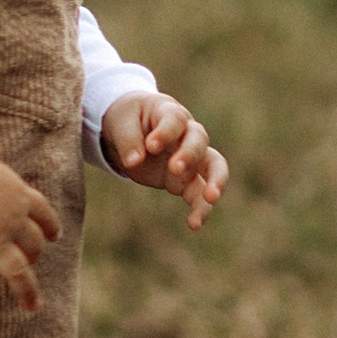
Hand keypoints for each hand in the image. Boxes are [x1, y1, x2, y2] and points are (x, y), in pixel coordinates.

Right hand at [0, 147, 61, 317]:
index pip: (43, 212)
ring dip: (27, 289)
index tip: (54, 236)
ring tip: (32, 305)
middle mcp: (12, 220)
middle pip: (33, 242)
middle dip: (35, 254)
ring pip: (18, 270)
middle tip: (33, 263)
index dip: (50, 225)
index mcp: (19, 195)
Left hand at [101, 90, 228, 230]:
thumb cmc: (129, 118)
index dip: (165, 133)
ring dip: (215, 182)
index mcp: (170, 113)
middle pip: (200, 141)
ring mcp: (190, 158)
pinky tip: (194, 224)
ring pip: (213, 167)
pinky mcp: (185, 180)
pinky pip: (200, 193)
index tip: (150, 146)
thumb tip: (134, 162)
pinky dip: (200, 208)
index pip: (174, 120)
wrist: (133, 128)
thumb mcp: (121, 122)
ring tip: (210, 200)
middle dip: (190, 154)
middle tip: (175, 168)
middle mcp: (186, 134)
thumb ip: (128, 140)